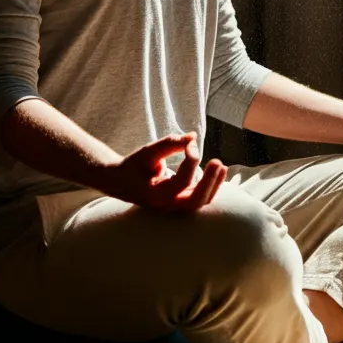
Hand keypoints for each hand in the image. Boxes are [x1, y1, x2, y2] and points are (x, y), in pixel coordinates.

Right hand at [106, 131, 226, 210]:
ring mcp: (175, 206)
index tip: (190, 143)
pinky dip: (210, 185)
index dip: (191, 161)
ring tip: (221, 165)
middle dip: (210, 182)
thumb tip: (193, 136)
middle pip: (196, 201)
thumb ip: (169, 144)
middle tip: (218, 162)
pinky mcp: (180, 201)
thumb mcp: (148, 152)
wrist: (121, 182)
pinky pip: (200, 197)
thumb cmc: (133, 166)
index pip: (182, 182)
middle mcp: (167, 205)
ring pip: (200, 202)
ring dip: (214, 185)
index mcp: (156, 195)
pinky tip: (217, 171)